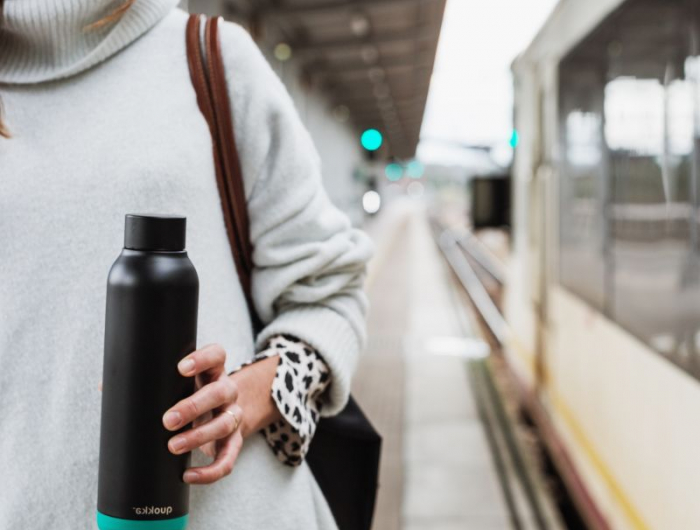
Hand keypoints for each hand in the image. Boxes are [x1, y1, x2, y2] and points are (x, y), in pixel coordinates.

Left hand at [162, 344, 241, 484]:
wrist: (221, 412)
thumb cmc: (189, 395)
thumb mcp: (178, 384)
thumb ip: (149, 382)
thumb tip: (104, 387)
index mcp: (212, 370)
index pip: (216, 355)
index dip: (202, 359)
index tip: (181, 368)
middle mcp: (227, 390)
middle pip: (219, 392)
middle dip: (193, 406)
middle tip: (167, 420)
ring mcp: (233, 415)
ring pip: (224, 424)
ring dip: (198, 436)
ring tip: (173, 446)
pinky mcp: (234, 441)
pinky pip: (229, 458)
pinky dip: (211, 472)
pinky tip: (189, 476)